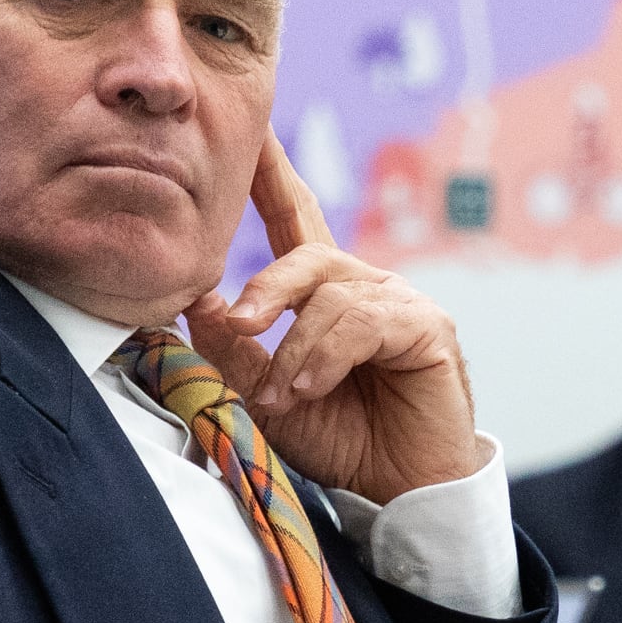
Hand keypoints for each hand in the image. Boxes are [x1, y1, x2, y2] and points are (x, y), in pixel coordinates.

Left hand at [191, 132, 479, 503]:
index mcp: (326, 295)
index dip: (272, 174)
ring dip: (294, 348)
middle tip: (237, 326)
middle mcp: (365, 287)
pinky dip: (325, 355)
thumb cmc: (342, 442)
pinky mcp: (426, 326)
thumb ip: (234, 351)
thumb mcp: (267, 396)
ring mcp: (399, 302)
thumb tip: (195, 300)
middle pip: (306, 253)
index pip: (293, 218)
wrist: (400, 492)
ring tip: (283, 395)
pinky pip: (361, 321)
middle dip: (265, 289)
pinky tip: (311, 388)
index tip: (250, 130)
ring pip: (330, 293)